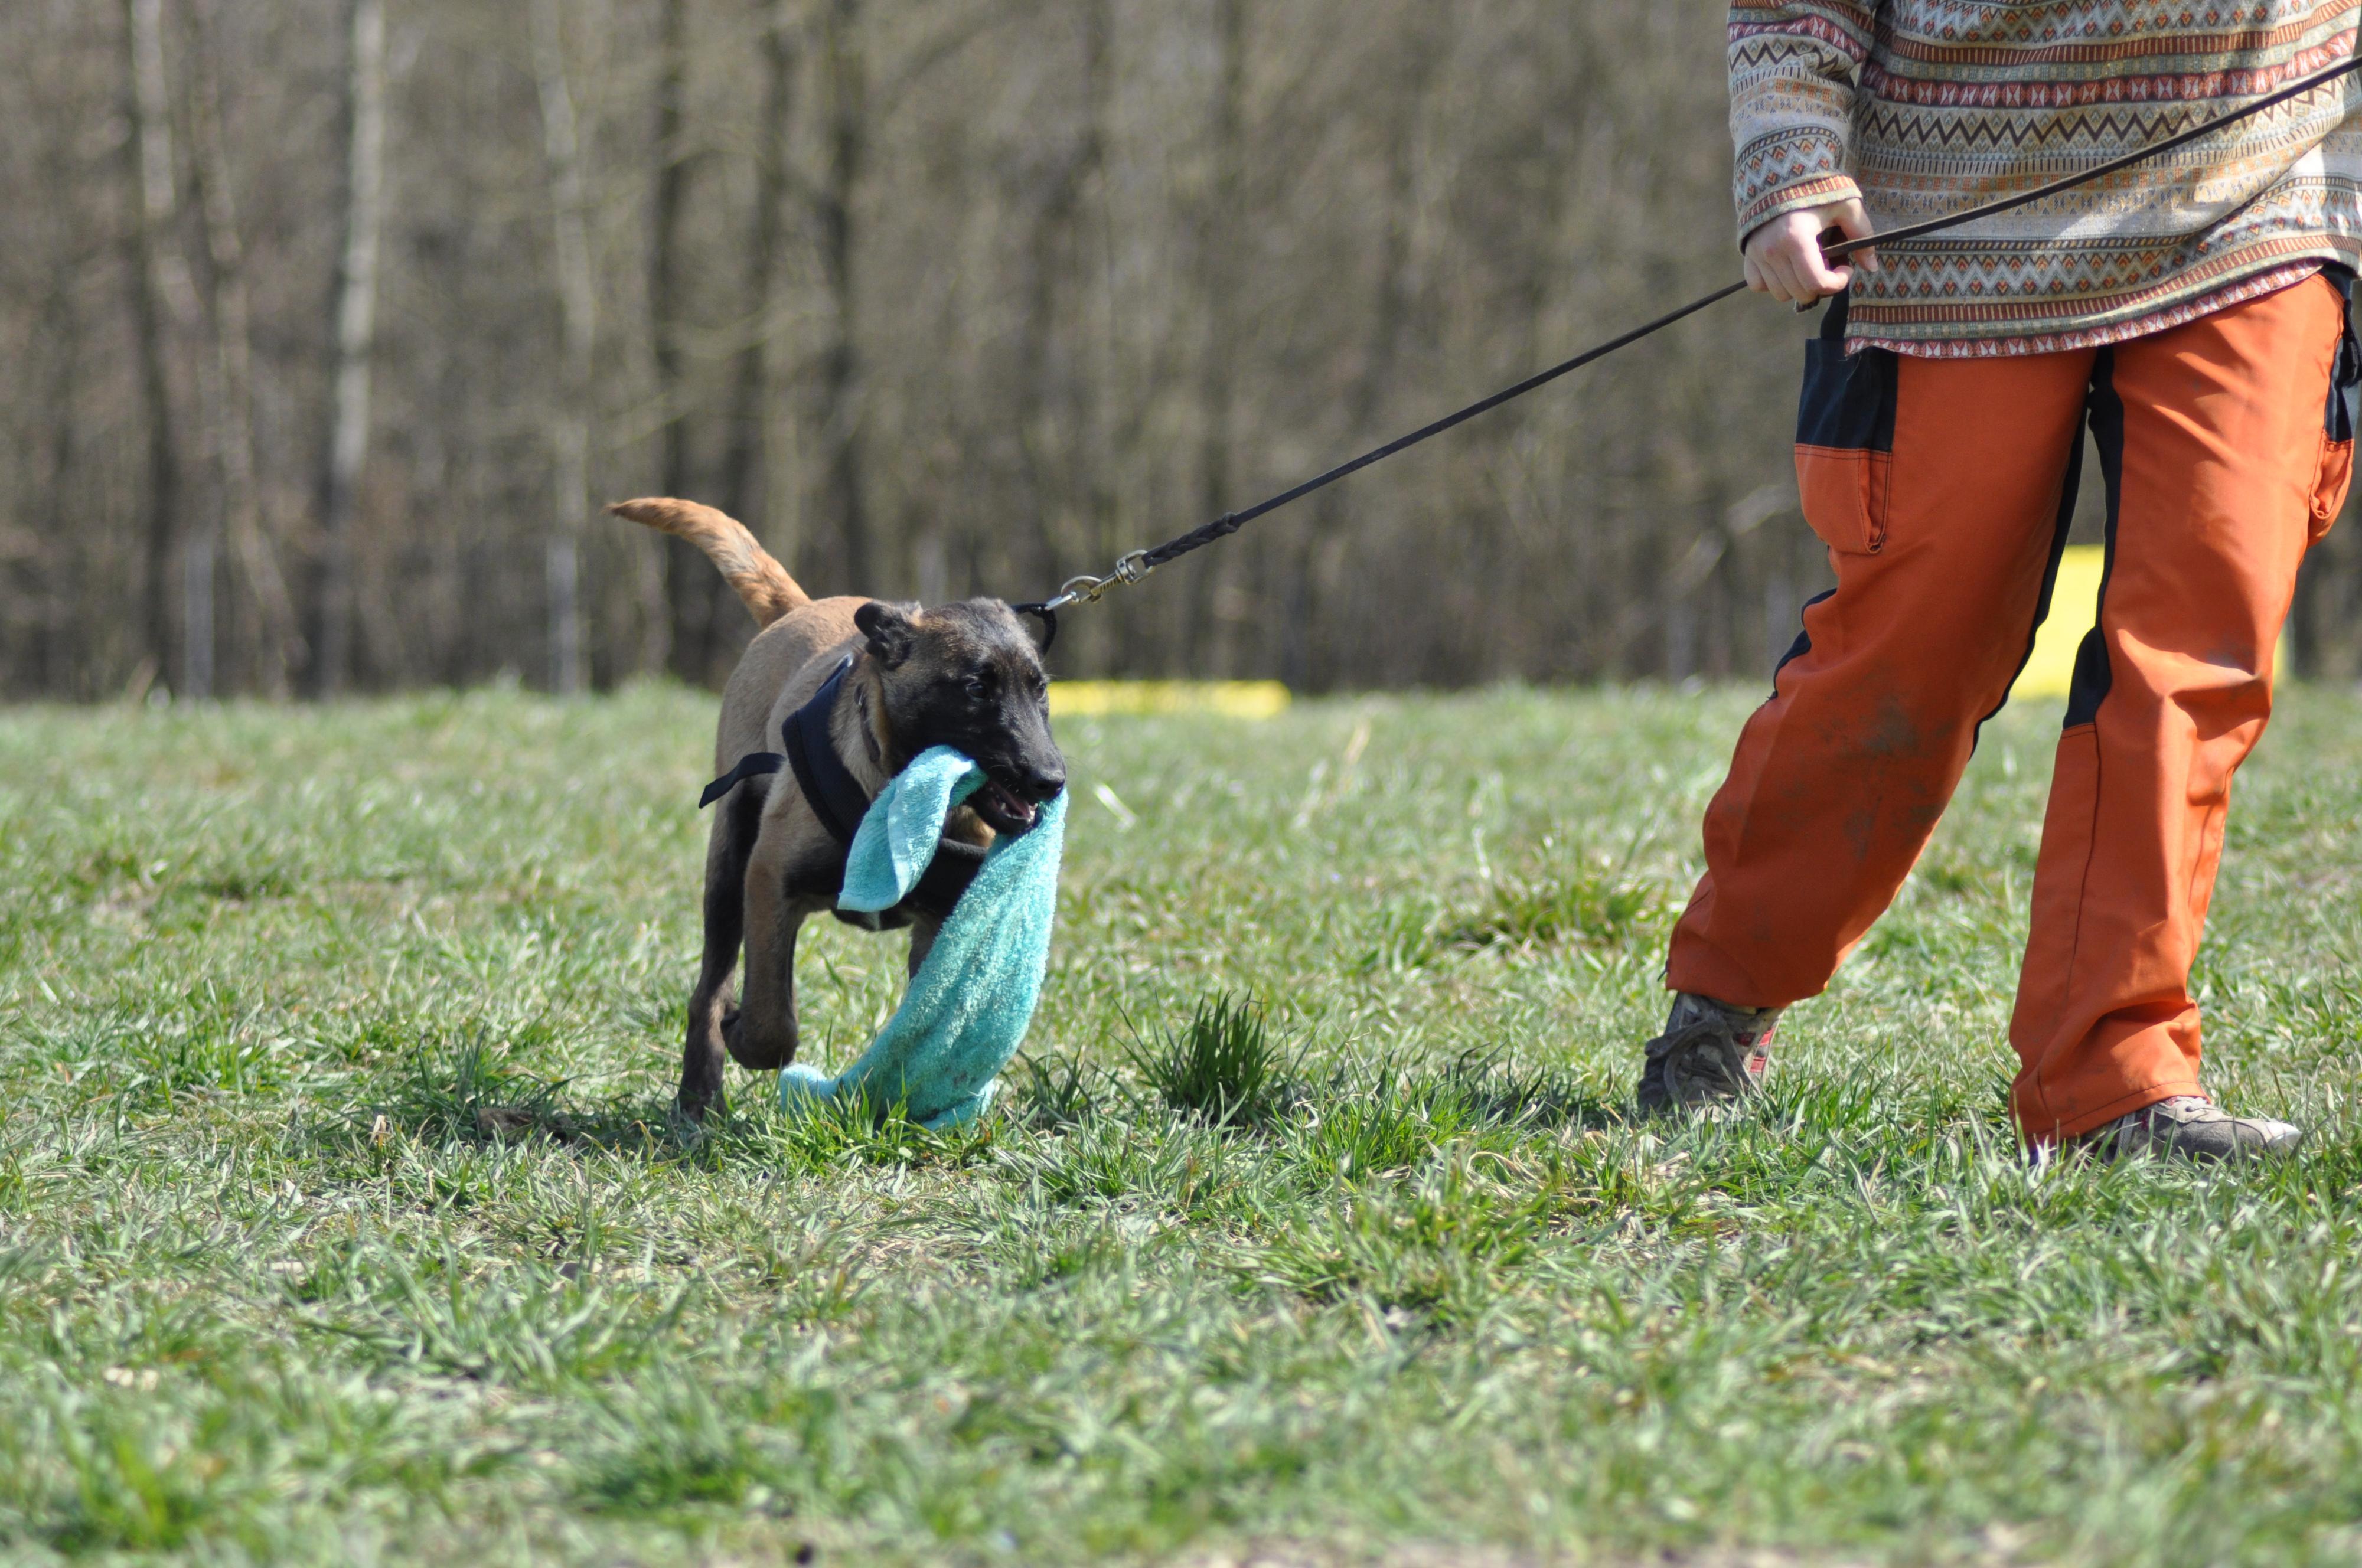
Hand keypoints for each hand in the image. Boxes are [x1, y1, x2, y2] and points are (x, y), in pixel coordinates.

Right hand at [1743, 198, 1878, 304]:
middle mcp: (1772, 250)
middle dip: (1821, 285)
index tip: (1846, 268)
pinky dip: (1774, 283)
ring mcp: (1756, 254)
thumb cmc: (1816, 187)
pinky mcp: (1748, 254)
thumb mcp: (1845, 204)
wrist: (1780, 171)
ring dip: (1799, 286)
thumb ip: (1861, 233)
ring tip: (1808, 264)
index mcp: (1796, 238)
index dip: (1837, 283)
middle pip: (1800, 292)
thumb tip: (1871, 267)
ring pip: (1781, 293)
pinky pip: (1758, 285)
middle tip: (1829, 264)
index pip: (1816, 282)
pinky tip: (1786, 267)